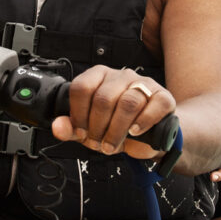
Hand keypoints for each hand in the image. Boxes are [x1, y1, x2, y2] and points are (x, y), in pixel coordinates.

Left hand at [50, 65, 172, 160]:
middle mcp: (121, 75)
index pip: (81, 87)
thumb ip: (72, 129)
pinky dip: (143, 122)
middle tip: (98, 143)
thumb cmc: (117, 128)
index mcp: (99, 77)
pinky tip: (135, 132)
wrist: (149, 136)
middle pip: (104, 98)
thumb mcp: (91, 130)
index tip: (81, 132)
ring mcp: (143, 84)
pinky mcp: (163, 96)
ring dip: (117, 130)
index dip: (78, 114)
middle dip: (98, 127)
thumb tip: (58, 127)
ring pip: (128, 102)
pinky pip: (154, 105)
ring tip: (113, 144)